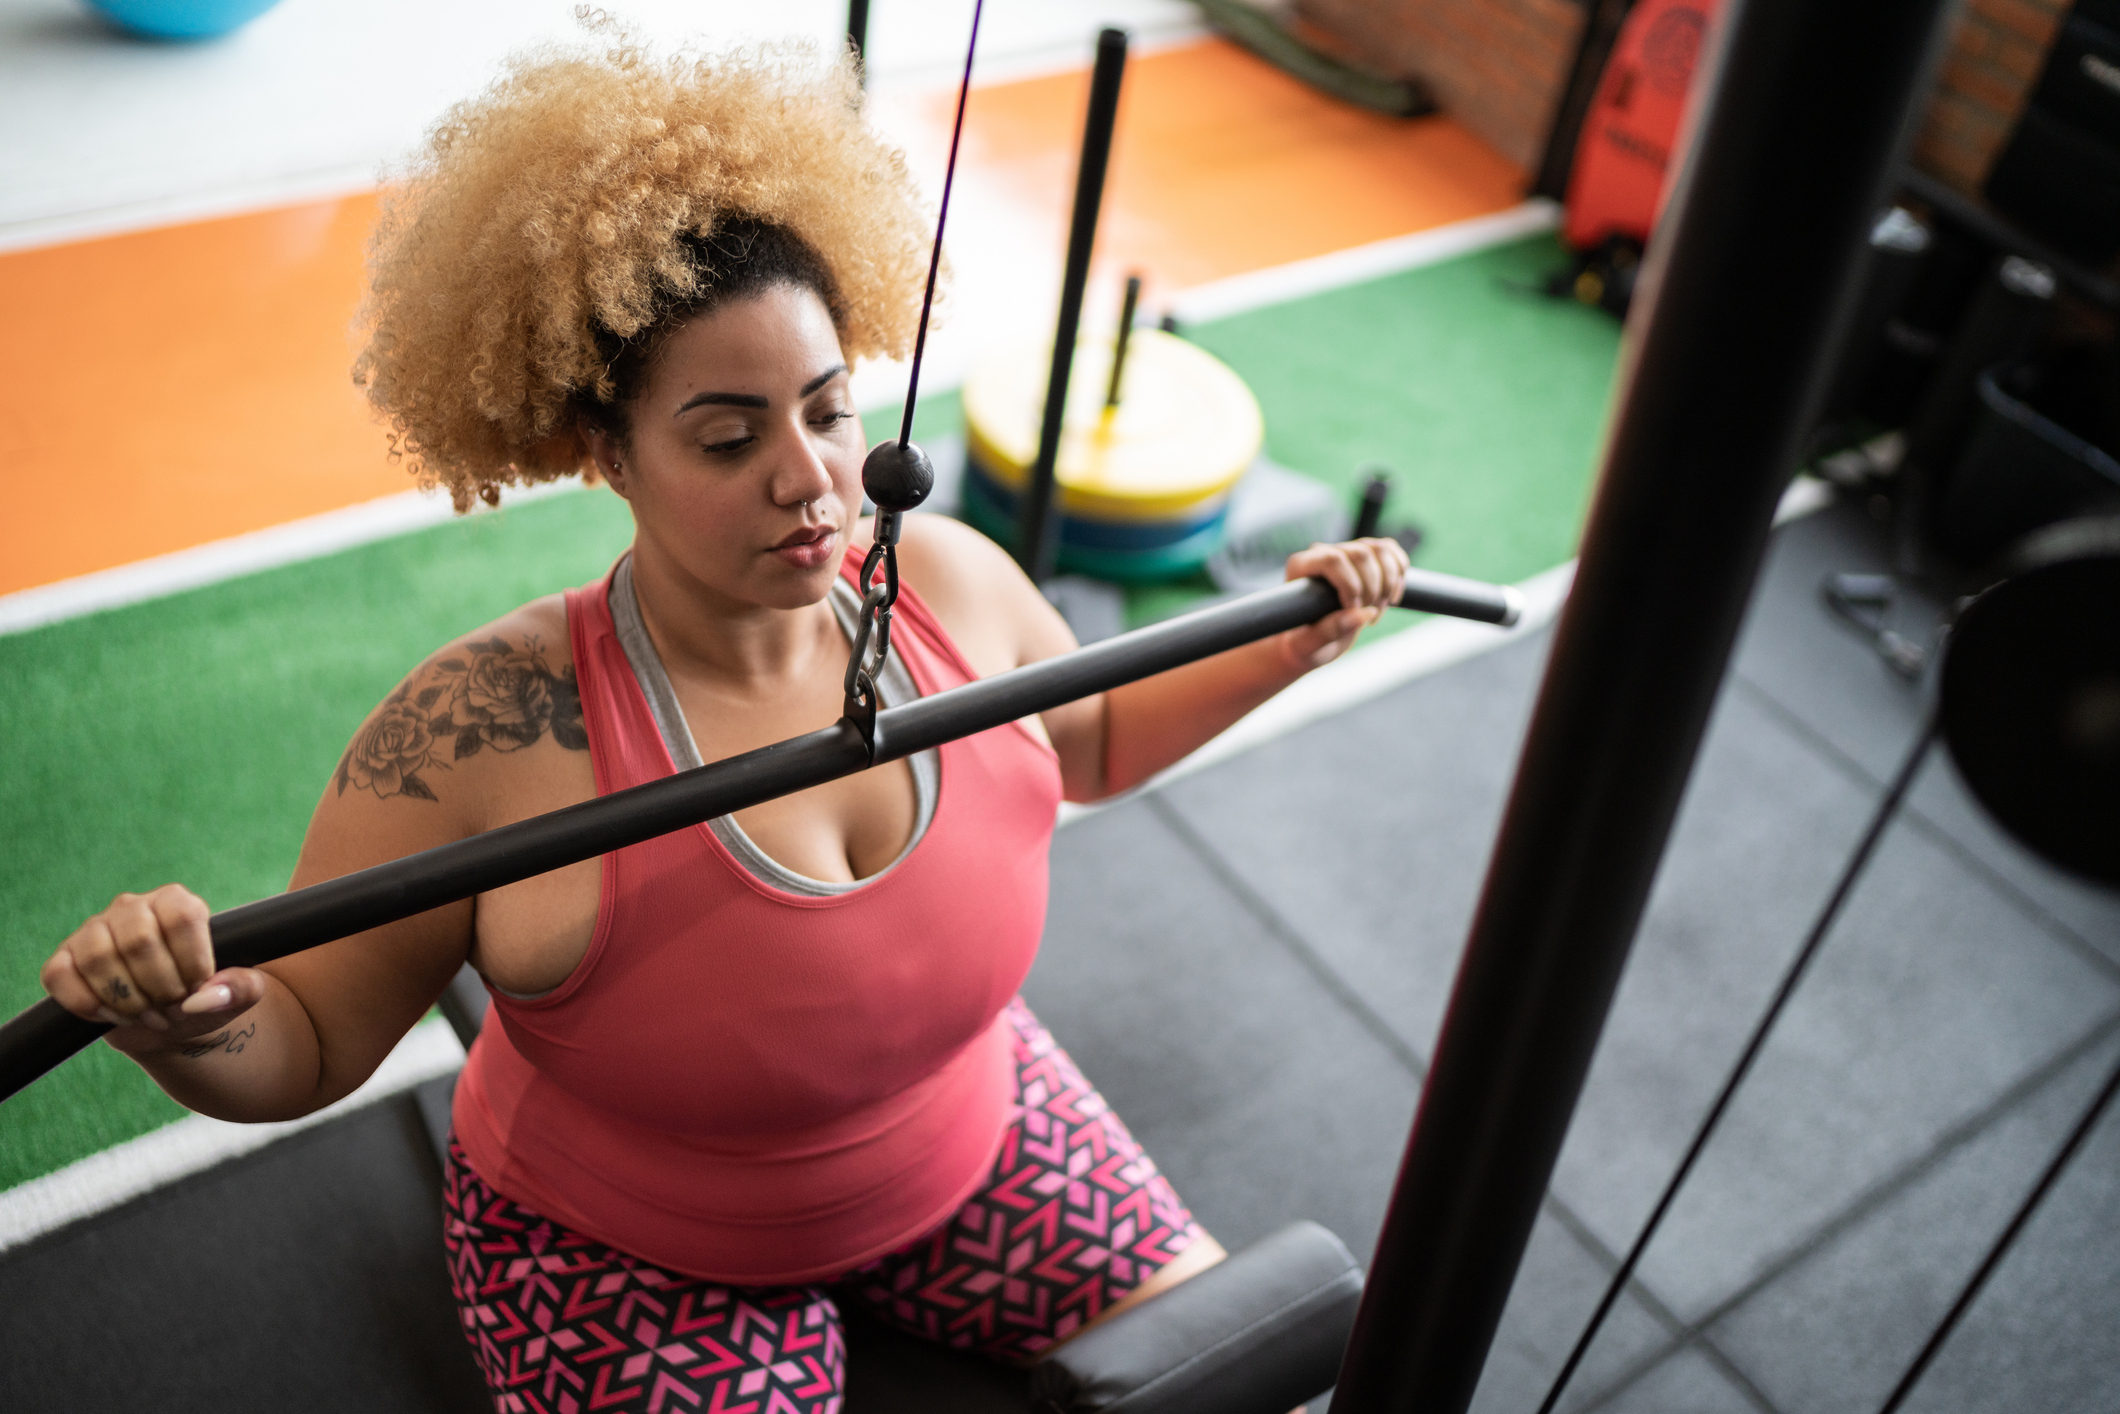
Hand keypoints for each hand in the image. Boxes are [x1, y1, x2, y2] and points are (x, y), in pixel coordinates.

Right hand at [40, 885, 265, 1056]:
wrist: (169, 1022)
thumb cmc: (204, 998)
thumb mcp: (238, 995)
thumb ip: (241, 988)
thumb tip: (205, 996)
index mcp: (177, 902)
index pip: (183, 917)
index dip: (192, 962)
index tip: (199, 988)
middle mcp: (132, 907)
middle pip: (139, 941)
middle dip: (160, 988)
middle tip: (173, 1009)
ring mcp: (93, 931)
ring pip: (98, 958)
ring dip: (127, 1000)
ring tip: (149, 1016)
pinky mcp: (64, 959)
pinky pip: (60, 975)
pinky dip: (88, 1005)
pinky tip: (114, 1016)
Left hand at [1276, 537, 1410, 671]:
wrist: (1314, 641)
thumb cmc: (1304, 643)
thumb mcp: (1309, 645)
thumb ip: (1329, 631)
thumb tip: (1363, 614)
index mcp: (1301, 566)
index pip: (1332, 559)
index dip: (1350, 586)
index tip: (1353, 611)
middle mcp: (1323, 552)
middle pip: (1360, 554)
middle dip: (1372, 590)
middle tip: (1367, 619)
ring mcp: (1346, 551)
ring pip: (1380, 549)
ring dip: (1387, 584)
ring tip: (1376, 611)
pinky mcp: (1366, 556)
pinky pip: (1390, 551)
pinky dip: (1399, 574)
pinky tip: (1389, 598)